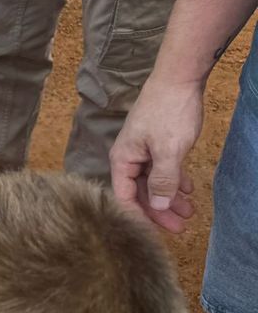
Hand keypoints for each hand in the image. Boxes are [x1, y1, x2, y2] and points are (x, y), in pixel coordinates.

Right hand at [109, 72, 202, 233]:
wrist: (178, 78)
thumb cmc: (169, 112)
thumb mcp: (169, 150)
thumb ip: (164, 181)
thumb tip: (159, 208)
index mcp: (123, 160)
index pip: (125, 197)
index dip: (139, 217)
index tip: (157, 234)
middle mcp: (129, 157)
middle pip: (140, 192)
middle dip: (159, 211)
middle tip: (180, 229)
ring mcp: (143, 150)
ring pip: (154, 182)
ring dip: (170, 198)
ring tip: (189, 213)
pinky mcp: (157, 144)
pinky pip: (163, 170)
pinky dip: (175, 181)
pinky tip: (188, 191)